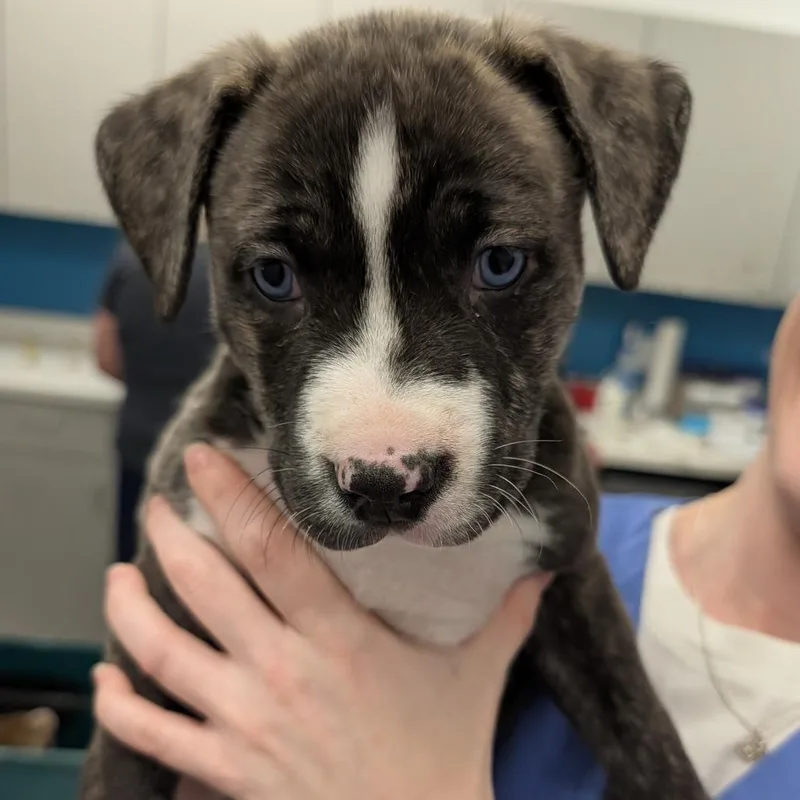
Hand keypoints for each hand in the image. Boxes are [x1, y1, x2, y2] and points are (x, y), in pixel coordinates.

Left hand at [93, 444, 550, 799]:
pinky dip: (120, 700)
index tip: (202, 459)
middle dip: (172, 535)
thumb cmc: (442, 759)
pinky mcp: (227, 770)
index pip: (273, 548)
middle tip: (158, 504)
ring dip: (131, 607)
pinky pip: (155, 731)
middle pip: (207, 585)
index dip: (232, 496)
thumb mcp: (477, 677)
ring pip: (164, 653)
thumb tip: (543, 570)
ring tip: (119, 572)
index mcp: (340, 638)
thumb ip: (507, 616)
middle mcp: (284, 671)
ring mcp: (248, 722)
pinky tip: (105, 673)